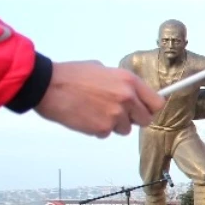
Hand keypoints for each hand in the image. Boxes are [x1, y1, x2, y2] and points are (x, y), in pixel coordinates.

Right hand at [34, 61, 162, 137]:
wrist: (48, 86)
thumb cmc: (71, 75)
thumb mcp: (103, 70)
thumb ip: (121, 83)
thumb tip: (130, 93)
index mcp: (129, 81)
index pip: (156, 103)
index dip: (149, 108)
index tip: (143, 110)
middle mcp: (127, 98)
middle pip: (145, 120)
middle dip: (133, 119)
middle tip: (117, 113)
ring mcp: (116, 114)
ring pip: (125, 129)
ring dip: (114, 124)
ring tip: (95, 111)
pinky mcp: (102, 128)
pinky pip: (107, 134)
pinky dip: (98, 129)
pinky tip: (86, 117)